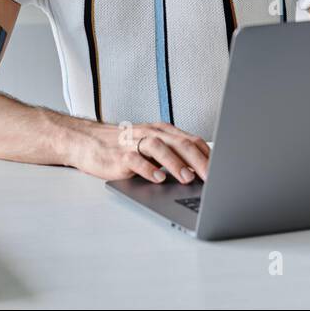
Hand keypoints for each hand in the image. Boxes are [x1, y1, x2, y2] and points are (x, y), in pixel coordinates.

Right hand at [68, 120, 210, 183]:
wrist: (86, 142)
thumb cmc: (122, 147)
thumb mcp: (151, 148)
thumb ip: (173, 155)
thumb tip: (200, 173)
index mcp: (163, 131)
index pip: (192, 140)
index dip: (208, 155)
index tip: (222, 170)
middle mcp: (151, 134)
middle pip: (180, 143)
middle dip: (199, 161)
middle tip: (212, 177)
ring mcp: (134, 143)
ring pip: (160, 148)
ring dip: (175, 163)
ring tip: (187, 178)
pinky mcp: (119, 155)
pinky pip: (136, 160)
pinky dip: (148, 169)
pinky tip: (157, 179)